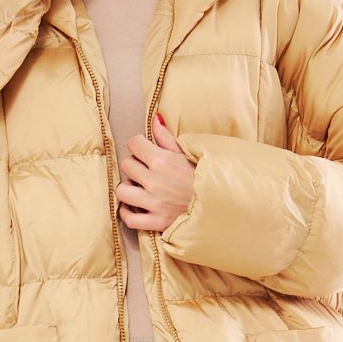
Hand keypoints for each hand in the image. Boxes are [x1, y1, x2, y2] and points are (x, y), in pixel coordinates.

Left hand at [115, 113, 195, 229]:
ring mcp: (154, 203)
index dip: (139, 145)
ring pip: (122, 191)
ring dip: (128, 187)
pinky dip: (127, 213)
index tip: (145, 149)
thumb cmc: (204, 176)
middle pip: (126, 165)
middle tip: (145, 168)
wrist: (219, 203)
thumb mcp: (187, 154)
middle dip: (134, 164)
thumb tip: (155, 120)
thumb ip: (167, 138)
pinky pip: (129, 219)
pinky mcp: (156, 222)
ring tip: (138, 187)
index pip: (133, 144)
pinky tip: (133, 206)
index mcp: (162, 161)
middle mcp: (154, 181)